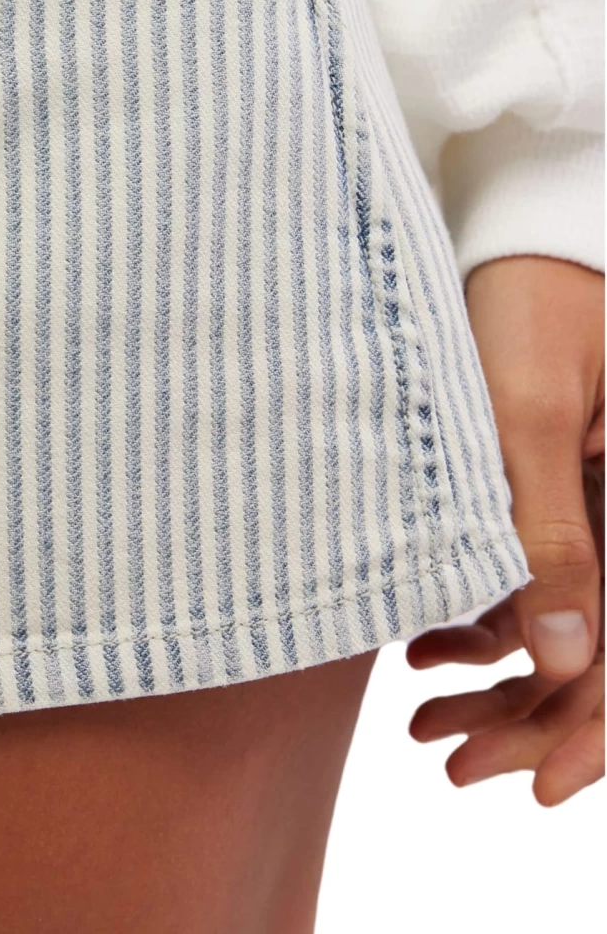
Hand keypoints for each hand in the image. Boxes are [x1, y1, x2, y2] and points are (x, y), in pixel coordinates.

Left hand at [406, 254, 602, 803]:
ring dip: (509, 682)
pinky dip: (494, 626)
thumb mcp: (528, 409)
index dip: (597, 727)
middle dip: (537, 718)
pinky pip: (548, 584)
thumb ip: (546, 525)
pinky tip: (431, 649)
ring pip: (575, 629)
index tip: (538, 783)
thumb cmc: (530, 298)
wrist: (521, 234)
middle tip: (449, 757)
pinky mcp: (573, 500)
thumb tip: (560, 655)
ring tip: (428, 719)